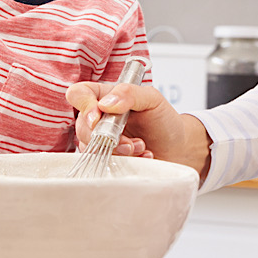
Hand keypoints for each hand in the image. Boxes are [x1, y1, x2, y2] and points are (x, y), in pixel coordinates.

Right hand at [66, 80, 210, 176]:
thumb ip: (130, 93)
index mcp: (105, 96)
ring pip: (91, 148)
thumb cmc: (164, 120)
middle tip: (130, 141)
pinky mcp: (107, 159)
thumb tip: (105, 103)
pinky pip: (102, 164)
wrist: (178, 148)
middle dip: (106, 136)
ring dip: (118, 151)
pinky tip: (142, 156)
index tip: (98, 116)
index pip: (79, 94)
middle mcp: (99, 118)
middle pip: (82, 126)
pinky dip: (124, 162)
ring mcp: (101, 141)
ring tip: (141, 147)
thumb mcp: (152, 98)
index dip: (83, 105)